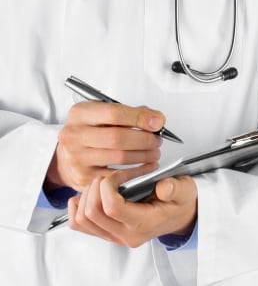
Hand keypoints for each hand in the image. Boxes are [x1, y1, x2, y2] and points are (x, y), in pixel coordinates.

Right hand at [47, 102, 164, 191]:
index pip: (114, 113)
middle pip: (118, 137)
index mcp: (80, 113)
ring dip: (144, 156)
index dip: (140, 118)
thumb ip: (131, 113)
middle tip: (157, 141)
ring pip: (120, 157)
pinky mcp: (83, 177)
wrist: (66, 155)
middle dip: (144, 139)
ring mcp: (76, 158)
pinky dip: (137, 172)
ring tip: (154, 153)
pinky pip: (117, 176)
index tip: (158, 122)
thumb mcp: (103, 115)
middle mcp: (74, 135)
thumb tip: (156, 120)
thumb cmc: (90, 132)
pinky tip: (146, 167)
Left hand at [68, 170, 197, 247]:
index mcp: (144, 224)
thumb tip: (164, 187)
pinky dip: (78, 208)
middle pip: (92, 213)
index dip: (108, 186)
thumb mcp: (185, 190)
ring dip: (86, 197)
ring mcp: (114, 236)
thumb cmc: (180, 202)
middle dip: (95, 188)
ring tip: (101, 185)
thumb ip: (176, 188)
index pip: (112, 208)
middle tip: (109, 177)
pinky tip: (90, 196)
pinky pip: (80, 225)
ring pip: (82, 220)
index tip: (118, 175)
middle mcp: (126, 234)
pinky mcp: (107, 233)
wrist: (181, 216)